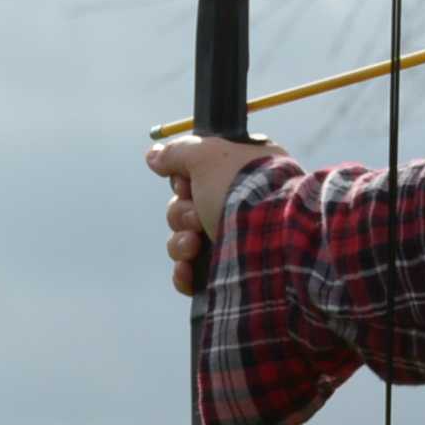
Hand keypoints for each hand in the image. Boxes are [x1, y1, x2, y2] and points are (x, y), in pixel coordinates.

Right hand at [146, 134, 278, 299]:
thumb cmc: (241, 188)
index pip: (194, 176)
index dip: (182, 181)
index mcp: (238, 174)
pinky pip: (192, 272)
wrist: (271, 237)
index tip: (187, 184)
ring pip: (185, 240)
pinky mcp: (226, 272)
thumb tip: (153, 154)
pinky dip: (185, 272)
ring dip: (181, 243)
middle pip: (184, 208)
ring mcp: (232, 240)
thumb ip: (178, 152)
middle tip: (196, 216)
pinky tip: (188, 269)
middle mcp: (236, 205)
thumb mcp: (207, 155)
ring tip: (194, 245)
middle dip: (182, 214)